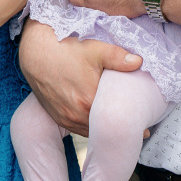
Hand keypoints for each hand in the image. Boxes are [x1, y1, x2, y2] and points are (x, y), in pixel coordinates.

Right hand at [18, 23, 141, 135]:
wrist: (35, 52)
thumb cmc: (65, 49)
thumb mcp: (94, 49)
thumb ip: (118, 57)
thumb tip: (139, 62)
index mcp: (88, 101)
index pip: (115, 120)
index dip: (130, 124)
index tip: (144, 129)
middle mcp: (76, 115)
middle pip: (104, 129)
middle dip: (118, 129)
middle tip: (137, 131)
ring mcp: (65, 118)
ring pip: (91, 131)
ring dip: (103, 130)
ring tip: (118, 127)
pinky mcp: (58, 117)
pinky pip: (79, 128)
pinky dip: (90, 127)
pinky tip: (98, 123)